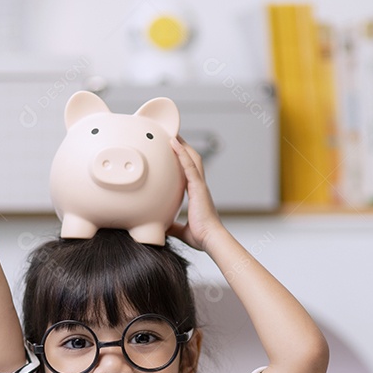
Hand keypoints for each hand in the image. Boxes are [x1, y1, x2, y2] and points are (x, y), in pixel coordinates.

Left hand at [167, 136, 224, 251]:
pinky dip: (181, 153)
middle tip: (172, 135)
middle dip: (183, 147)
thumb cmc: (202, 237)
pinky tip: (173, 142)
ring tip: (171, 132)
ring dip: (182, 145)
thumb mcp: (181, 230)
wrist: (211, 240)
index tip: (174, 152)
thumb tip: (161, 227)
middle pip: (191, 160)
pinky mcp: (198, 187)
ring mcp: (199, 185)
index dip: (182, 160)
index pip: (189, 172)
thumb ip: (172, 226)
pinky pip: (189, 166)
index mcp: (196, 194)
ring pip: (191, 158)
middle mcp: (199, 186)